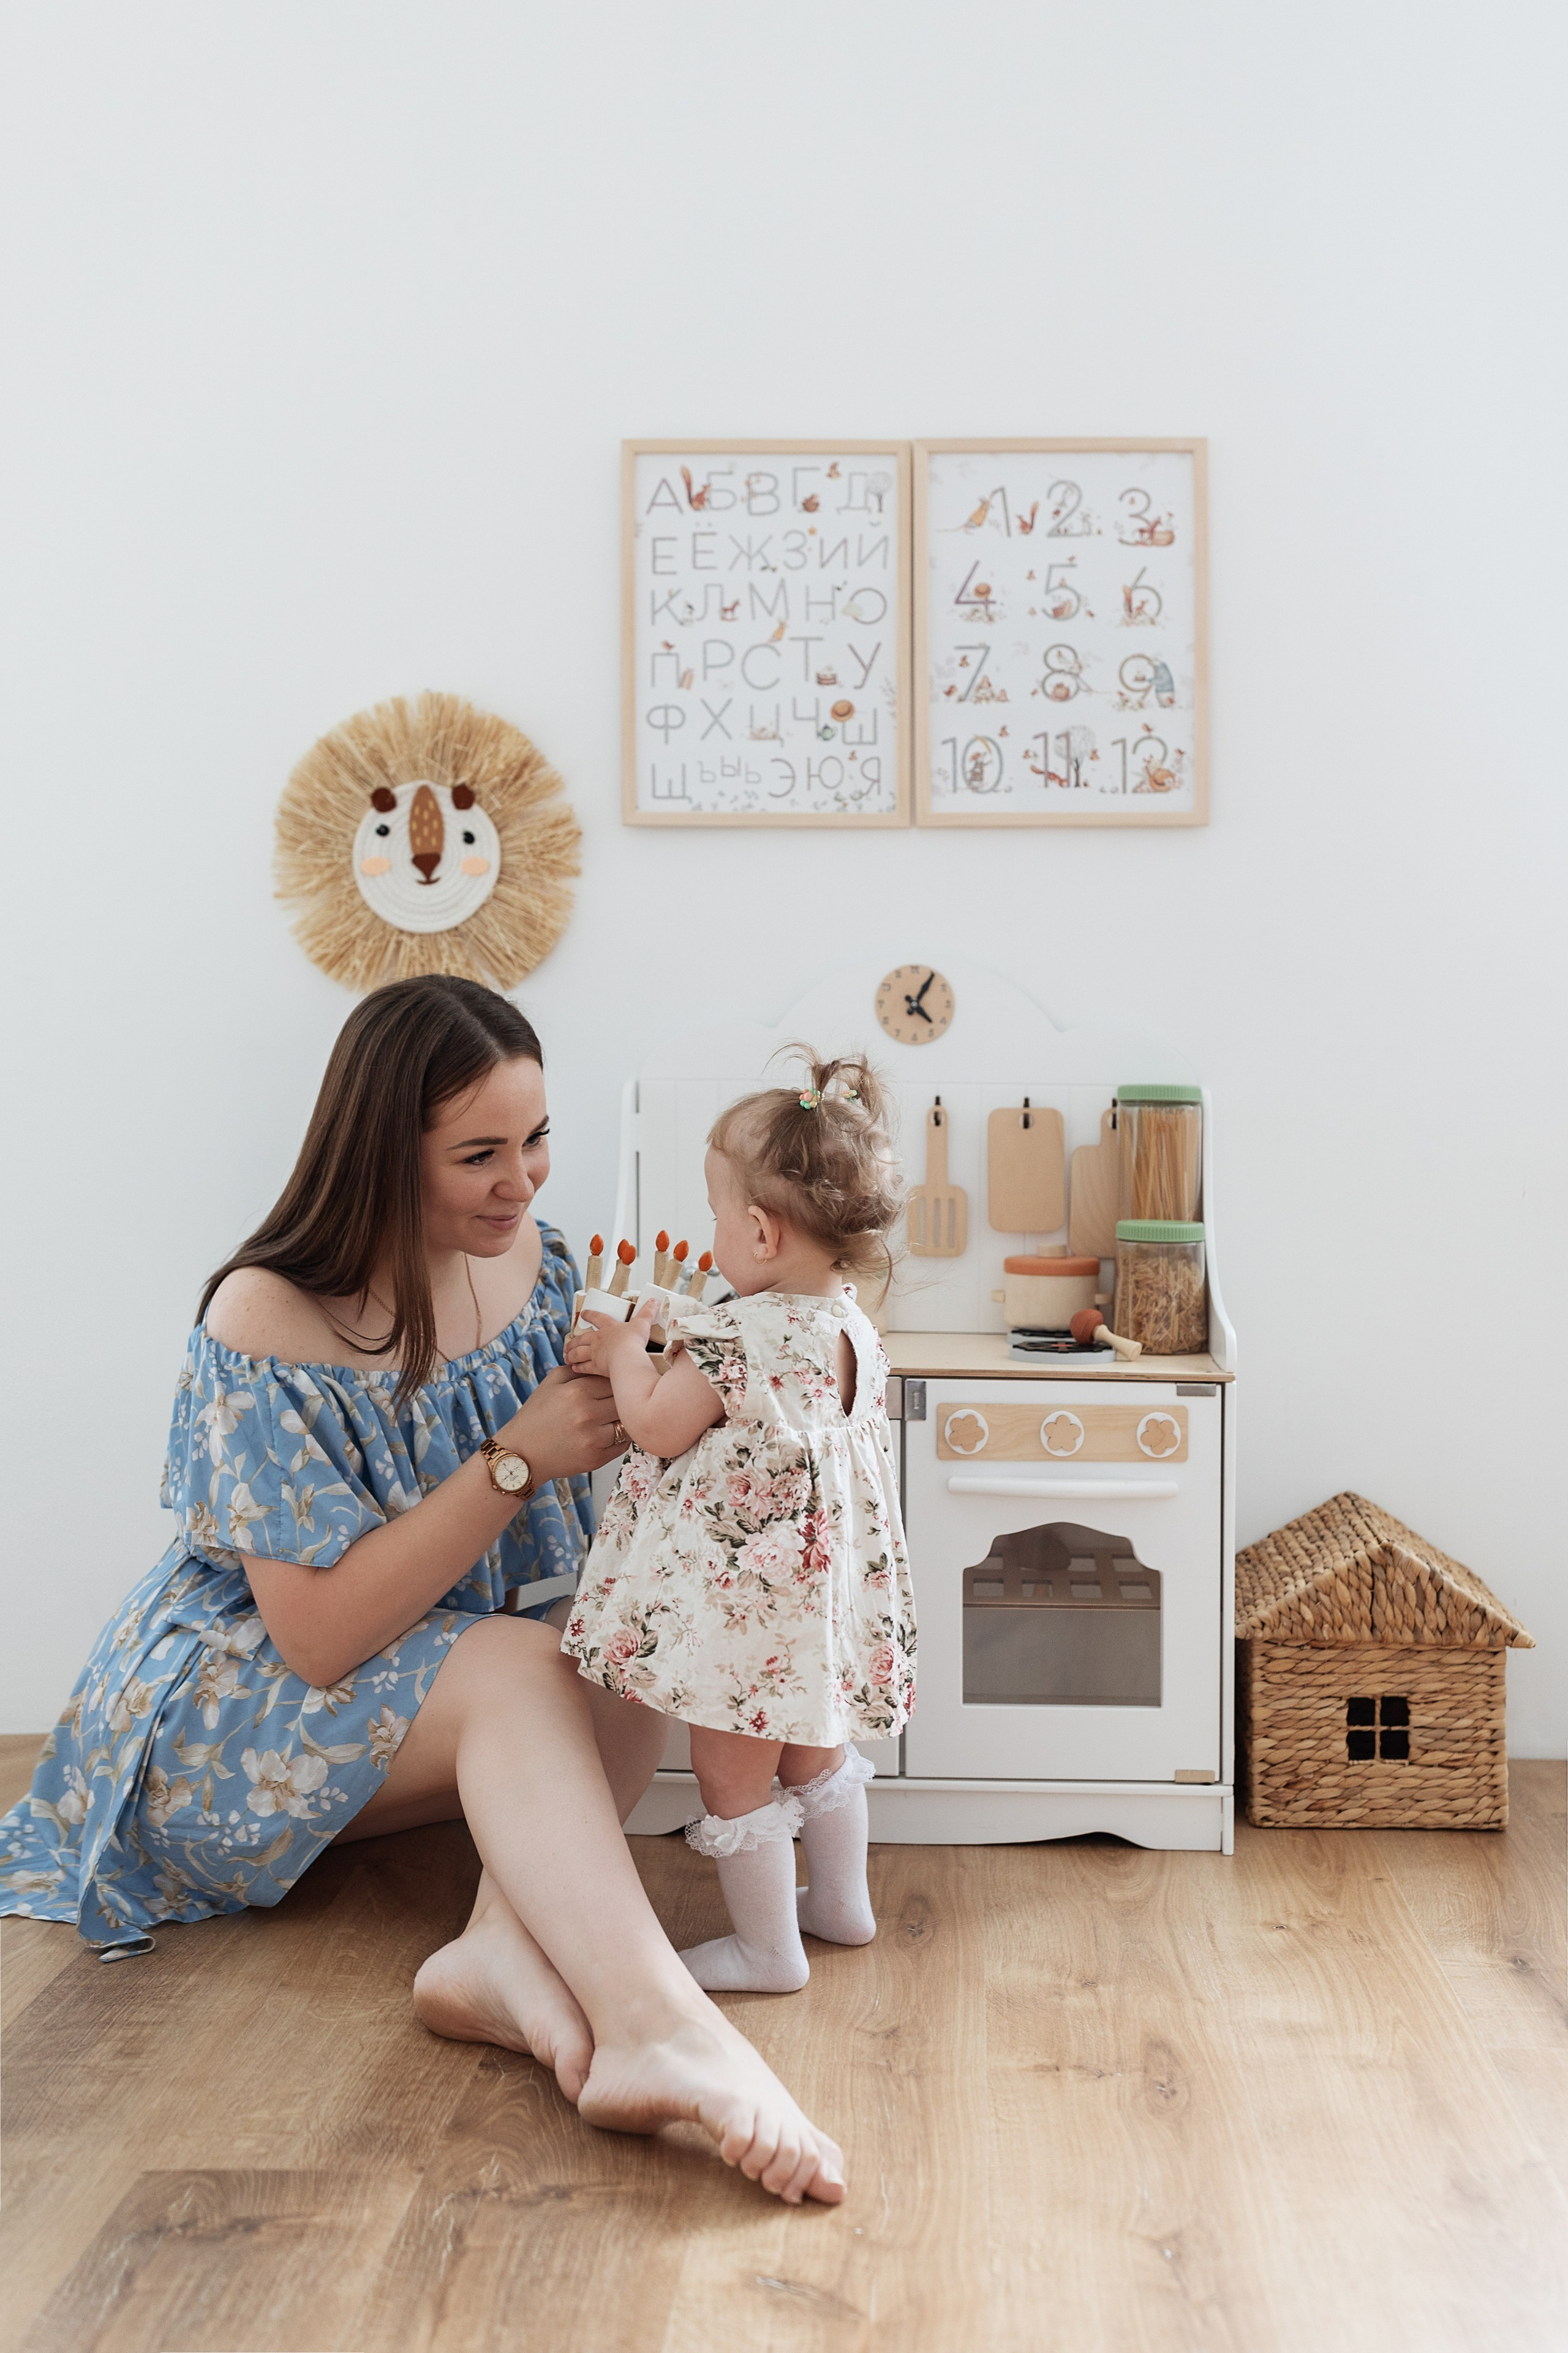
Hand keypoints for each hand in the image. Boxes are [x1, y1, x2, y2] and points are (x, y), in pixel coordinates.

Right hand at [499, 1365, 624, 1480]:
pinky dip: (620, 1439)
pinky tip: (607, 1434)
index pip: (614, 1379)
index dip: (616, 1381)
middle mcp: (587, 1414)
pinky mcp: (597, 1458)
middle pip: (624, 1400)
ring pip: (626, 1423)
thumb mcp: (551, 1383)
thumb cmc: (536, 1417)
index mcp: (577, 1391)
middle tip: (615, 1401)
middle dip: (623, 1399)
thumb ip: (578, 1370)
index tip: (614, 1384)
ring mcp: (593, 1438)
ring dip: (622, 1420)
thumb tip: (602, 1364)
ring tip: (611, 1418)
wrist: (522, 1454)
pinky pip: (622, 1444)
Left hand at [571, 1297, 657, 1378]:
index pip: (598, 1318)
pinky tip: (574, 1368)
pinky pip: (584, 1367)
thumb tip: (655, 1300)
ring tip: (566, 1356)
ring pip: (579, 1353)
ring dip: (572, 1354)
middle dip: (574, 1341)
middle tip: (567, 1344)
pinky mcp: (596, 1367)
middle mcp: (599, 1340)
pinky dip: (578, 1368)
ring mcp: (595, 1354)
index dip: (590, 1315)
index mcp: (609, 1328)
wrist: (626, 1356)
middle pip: (582, 1339)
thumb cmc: (633, 1340)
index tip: (584, 1313)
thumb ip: (648, 1313)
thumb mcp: (642, 1323)